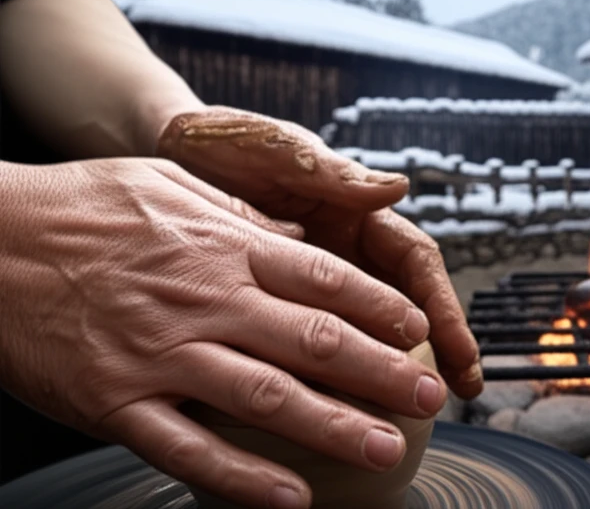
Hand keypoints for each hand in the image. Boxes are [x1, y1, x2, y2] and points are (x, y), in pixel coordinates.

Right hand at [0, 158, 450, 507]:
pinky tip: (290, 498)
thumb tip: (303, 233)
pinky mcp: (117, 402)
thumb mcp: (171, 187)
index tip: (422, 330)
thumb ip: (242, 217)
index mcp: (224, 247)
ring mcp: (162, 355)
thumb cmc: (82, 208)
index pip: (326, 279)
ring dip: (335, 428)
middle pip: (315, 341)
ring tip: (387, 448)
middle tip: (431, 396)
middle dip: (383, 372)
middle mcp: (205, 301)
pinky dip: (242, 477)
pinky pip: (189, 447)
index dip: (383, 308)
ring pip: (267, 398)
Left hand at [156, 106, 482, 399]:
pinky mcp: (271, 302)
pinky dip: (326, 374)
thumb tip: (399, 187)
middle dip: (436, 350)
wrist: (160, 153)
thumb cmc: (224, 141)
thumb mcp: (274, 150)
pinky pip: (307, 342)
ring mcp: (310, 280)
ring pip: (362, 330)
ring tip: (407, 416)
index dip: (443, 306)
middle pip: (404, 304)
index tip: (460, 351)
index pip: (416, 264)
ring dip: (386, 370)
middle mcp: (344, 251)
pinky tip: (332, 409)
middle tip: (454, 397)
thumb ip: (328, 172)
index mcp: (357, 213)